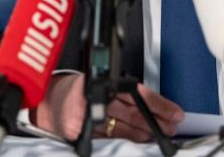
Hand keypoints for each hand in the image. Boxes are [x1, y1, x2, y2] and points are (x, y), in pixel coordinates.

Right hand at [31, 73, 184, 141]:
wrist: (47, 102)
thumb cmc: (75, 92)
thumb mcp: (101, 83)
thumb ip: (123, 93)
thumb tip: (155, 107)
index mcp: (105, 82)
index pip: (140, 94)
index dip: (161, 105)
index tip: (176, 113)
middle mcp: (97, 98)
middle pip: (136, 112)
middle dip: (158, 122)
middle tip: (173, 126)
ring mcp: (89, 117)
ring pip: (125, 128)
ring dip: (146, 133)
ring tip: (160, 135)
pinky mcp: (81, 133)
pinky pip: (109, 139)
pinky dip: (125, 141)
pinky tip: (137, 142)